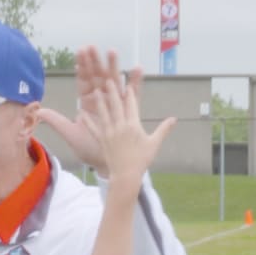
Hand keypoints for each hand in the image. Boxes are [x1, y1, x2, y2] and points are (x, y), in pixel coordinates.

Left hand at [37, 47, 139, 173]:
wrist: (105, 164)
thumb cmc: (89, 149)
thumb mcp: (71, 134)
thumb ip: (57, 121)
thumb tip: (39, 111)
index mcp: (87, 103)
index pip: (84, 82)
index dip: (82, 68)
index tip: (79, 53)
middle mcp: (101, 100)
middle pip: (98, 77)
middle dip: (95, 62)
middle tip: (92, 46)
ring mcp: (115, 103)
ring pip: (114, 80)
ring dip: (114, 66)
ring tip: (112, 52)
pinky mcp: (128, 110)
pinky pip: (133, 94)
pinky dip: (135, 82)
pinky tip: (136, 69)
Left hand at [78, 78, 174, 194]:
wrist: (126, 175)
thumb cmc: (141, 160)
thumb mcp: (154, 144)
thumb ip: (163, 129)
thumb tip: (174, 119)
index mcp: (133, 126)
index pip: (131, 105)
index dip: (129, 93)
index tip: (127, 83)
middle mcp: (120, 127)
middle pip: (116, 105)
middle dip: (112, 91)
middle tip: (108, 79)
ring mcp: (109, 133)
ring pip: (104, 114)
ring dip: (100, 101)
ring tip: (96, 91)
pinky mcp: (102, 140)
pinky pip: (93, 129)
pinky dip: (87, 121)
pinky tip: (80, 113)